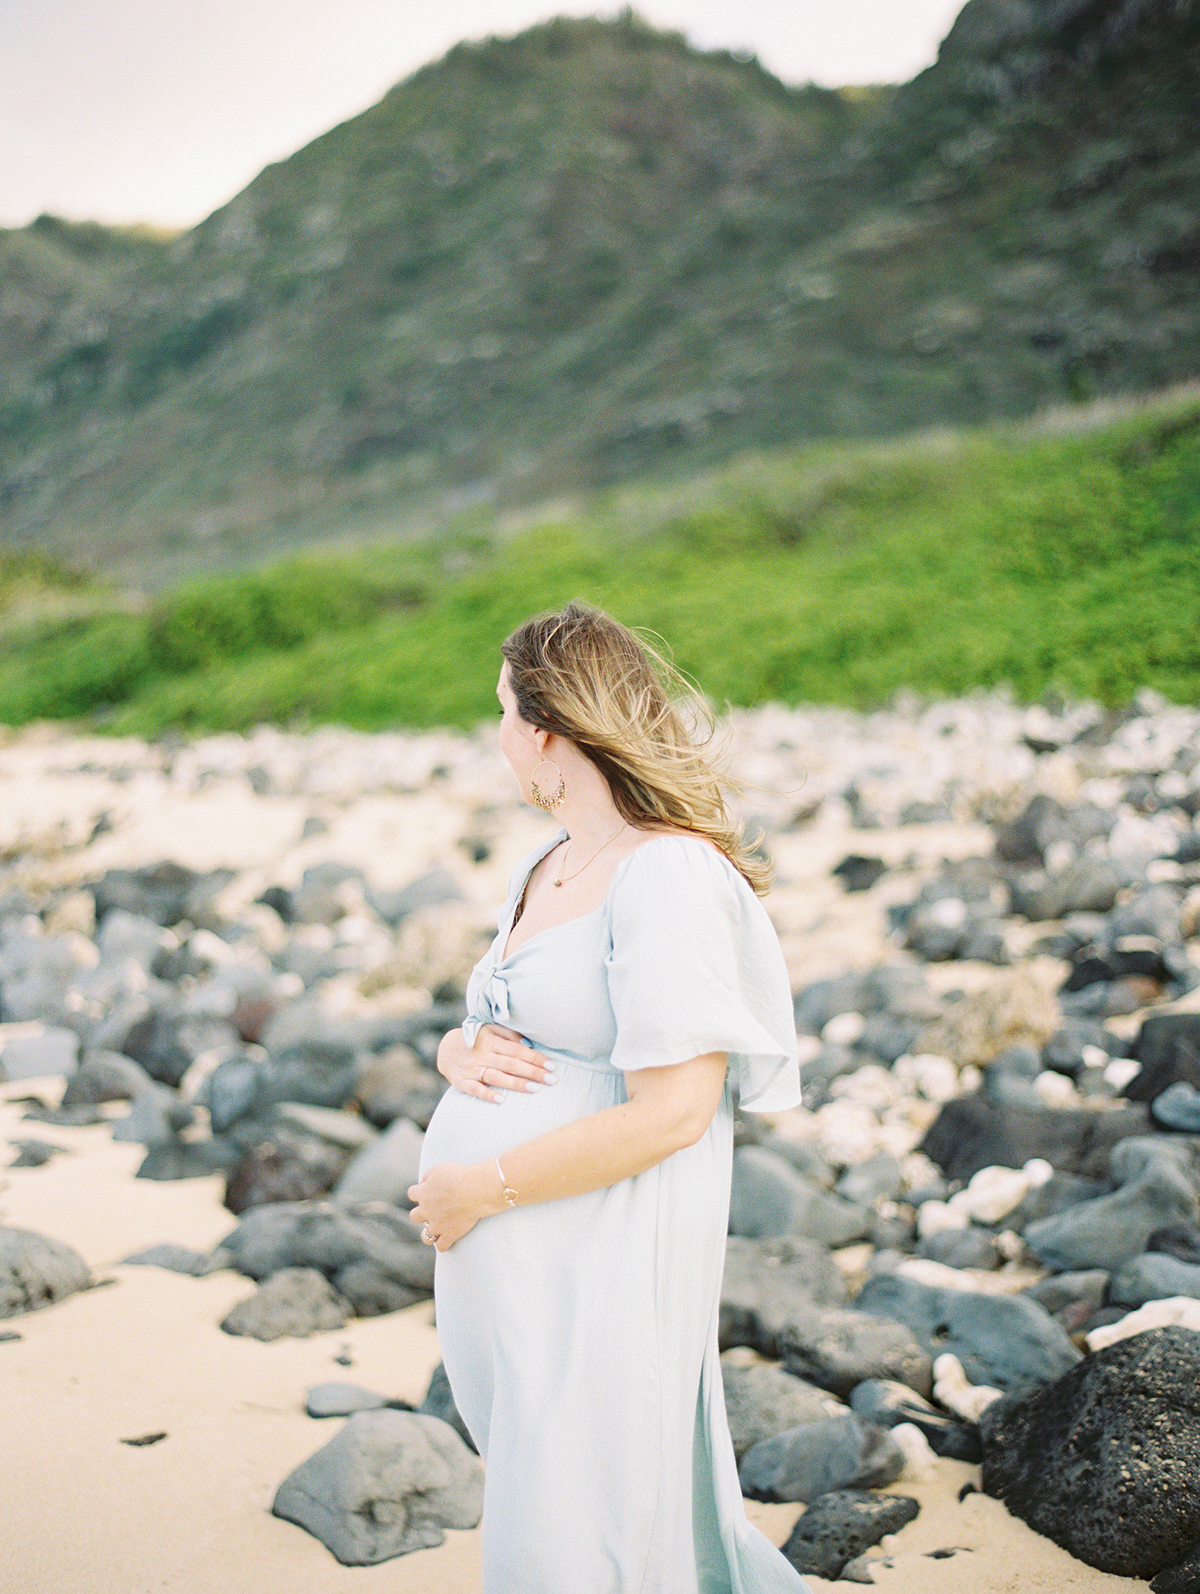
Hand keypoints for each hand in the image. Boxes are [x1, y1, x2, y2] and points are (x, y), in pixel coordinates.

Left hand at [408, 1160, 501, 1250]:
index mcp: (423, 1193)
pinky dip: (444, 1244)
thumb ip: (429, 1175)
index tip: (427, 1191)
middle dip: (422, 1214)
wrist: (473, 1190)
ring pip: (426, 1236)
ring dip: (431, 1232)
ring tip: (439, 1228)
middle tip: (434, 1210)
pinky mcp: (450, 1234)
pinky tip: (449, 1239)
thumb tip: (424, 1180)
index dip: (419, 1193)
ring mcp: (437, 1225)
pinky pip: (441, 1246)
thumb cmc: (459, 1176)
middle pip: (415, 1217)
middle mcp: (426, 1210)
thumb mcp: (440, 1168)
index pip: (412, 1193)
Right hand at [437, 1023, 555, 1103]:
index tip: (551, 1065)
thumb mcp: (490, 1029)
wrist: (445, 1050)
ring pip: (497, 1077)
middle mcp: (483, 1055)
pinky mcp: (462, 1082)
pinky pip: (475, 1089)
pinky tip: (501, 1100)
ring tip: (534, 1089)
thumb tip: (528, 1043)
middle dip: (532, 1072)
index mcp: (491, 1041)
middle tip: (551, 1080)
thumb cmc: (476, 1040)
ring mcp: (472, 1069)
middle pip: (511, 1064)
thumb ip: (509, 1034)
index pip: (517, 1050)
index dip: (534, 1058)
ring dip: (515, 1083)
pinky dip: (488, 1094)